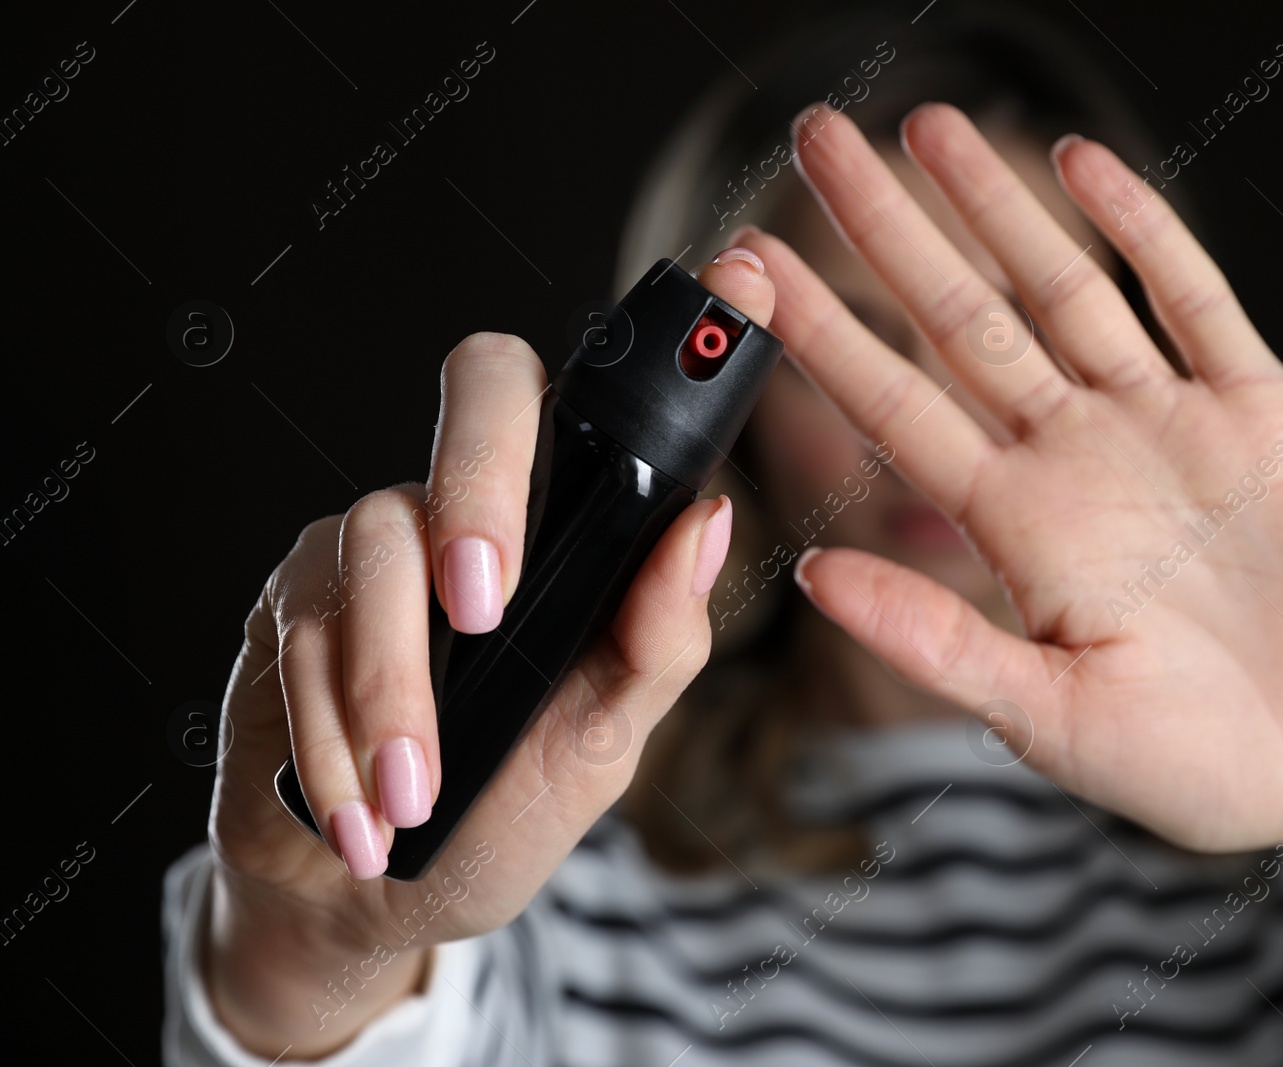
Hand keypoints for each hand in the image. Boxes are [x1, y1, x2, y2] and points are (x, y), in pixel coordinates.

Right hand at [201, 257, 773, 1056]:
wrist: (374, 898)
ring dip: (394, 690)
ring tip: (415, 798)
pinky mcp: (289, 602)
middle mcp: (470, 506)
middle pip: (479, 392)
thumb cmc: (504, 808)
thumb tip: (707, 524)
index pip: (601, 400)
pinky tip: (361, 812)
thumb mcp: (602, 743)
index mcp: (563, 527)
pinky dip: (336, 736)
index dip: (663, 338)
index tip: (738, 275)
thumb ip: (656, 642)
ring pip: (375, 543)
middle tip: (485, 607)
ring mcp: (371, 543)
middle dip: (482, 487)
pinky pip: (306, 633)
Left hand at [742, 103, 1282, 938]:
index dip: (821, 336)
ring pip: (1063, 288)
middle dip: (888, 230)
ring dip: (997, 206)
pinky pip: (1192, 299)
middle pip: (960, 321)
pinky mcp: (1258, 408)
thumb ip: (937, 641)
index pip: (894, 408)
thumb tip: (812, 580)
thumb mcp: (1051, 718)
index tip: (753, 270)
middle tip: (816, 139)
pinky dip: (1143, 230)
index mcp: (1019, 530)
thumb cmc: (1201, 763)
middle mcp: (1076, 459)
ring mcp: (1164, 424)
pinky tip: (1080, 169)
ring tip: (928, 125)